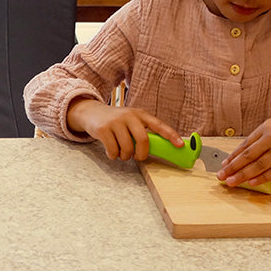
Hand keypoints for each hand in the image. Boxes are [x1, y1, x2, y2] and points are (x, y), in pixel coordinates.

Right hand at [67, 98, 182, 161]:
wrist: (90, 112)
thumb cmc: (115, 121)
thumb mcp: (130, 120)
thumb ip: (143, 131)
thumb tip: (160, 149)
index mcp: (140, 114)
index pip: (158, 125)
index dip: (170, 135)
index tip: (180, 145)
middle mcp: (129, 116)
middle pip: (143, 139)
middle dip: (142, 154)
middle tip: (138, 157)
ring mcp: (115, 122)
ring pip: (127, 148)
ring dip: (125, 156)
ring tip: (122, 153)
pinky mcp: (103, 129)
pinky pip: (113, 150)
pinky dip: (113, 155)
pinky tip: (111, 151)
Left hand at [217, 99, 270, 186]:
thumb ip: (263, 137)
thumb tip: (246, 153)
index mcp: (266, 127)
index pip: (245, 145)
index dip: (233, 157)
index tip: (224, 165)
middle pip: (249, 156)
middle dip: (233, 168)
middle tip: (221, 177)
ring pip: (260, 165)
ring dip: (244, 175)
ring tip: (232, 182)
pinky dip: (263, 177)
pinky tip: (252, 182)